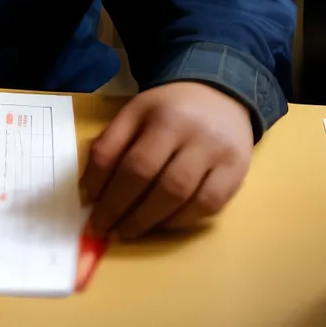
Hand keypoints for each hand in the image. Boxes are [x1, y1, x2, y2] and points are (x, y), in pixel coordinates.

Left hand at [80, 82, 252, 239]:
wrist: (219, 94)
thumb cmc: (168, 109)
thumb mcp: (134, 113)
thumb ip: (111, 144)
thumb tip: (89, 190)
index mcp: (162, 116)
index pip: (129, 160)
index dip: (105, 188)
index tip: (88, 207)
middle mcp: (193, 135)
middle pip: (154, 181)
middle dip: (123, 210)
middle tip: (104, 228)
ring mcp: (219, 155)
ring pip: (181, 198)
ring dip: (149, 221)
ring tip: (127, 232)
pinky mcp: (237, 173)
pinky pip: (208, 207)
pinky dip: (181, 221)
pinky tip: (161, 224)